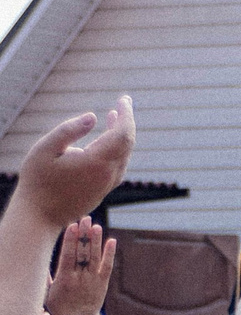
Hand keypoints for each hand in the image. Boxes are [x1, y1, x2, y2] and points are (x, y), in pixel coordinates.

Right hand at [14, 99, 134, 228]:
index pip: (123, 134)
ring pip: (124, 154)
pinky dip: (116, 147)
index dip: (127, 115)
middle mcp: (108, 174)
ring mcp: (108, 184)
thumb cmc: (38, 180)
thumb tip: (94, 116)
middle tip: (124, 101)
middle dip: (127, 120)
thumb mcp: (46, 148)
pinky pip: (117, 164)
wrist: (41, 216)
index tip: (124, 99)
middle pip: (128, 143)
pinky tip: (107, 137)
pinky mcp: (103, 190)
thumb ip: (69, 130)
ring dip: (121, 133)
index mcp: (97, 162)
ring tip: (115, 114)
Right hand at [46, 219, 113, 314]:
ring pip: (94, 258)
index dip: (71, 240)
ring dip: (95, 241)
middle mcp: (79, 278)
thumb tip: (38, 257)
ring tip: (96, 226)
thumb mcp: (47, 289)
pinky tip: (112, 241)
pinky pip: (107, 268)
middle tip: (85, 219)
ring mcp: (92, 281)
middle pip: (82, 253)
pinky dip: (109, 254)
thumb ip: (47, 273)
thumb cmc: (56, 304)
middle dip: (83, 235)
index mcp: (64, 278)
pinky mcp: (102, 285)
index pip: (68, 255)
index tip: (72, 226)